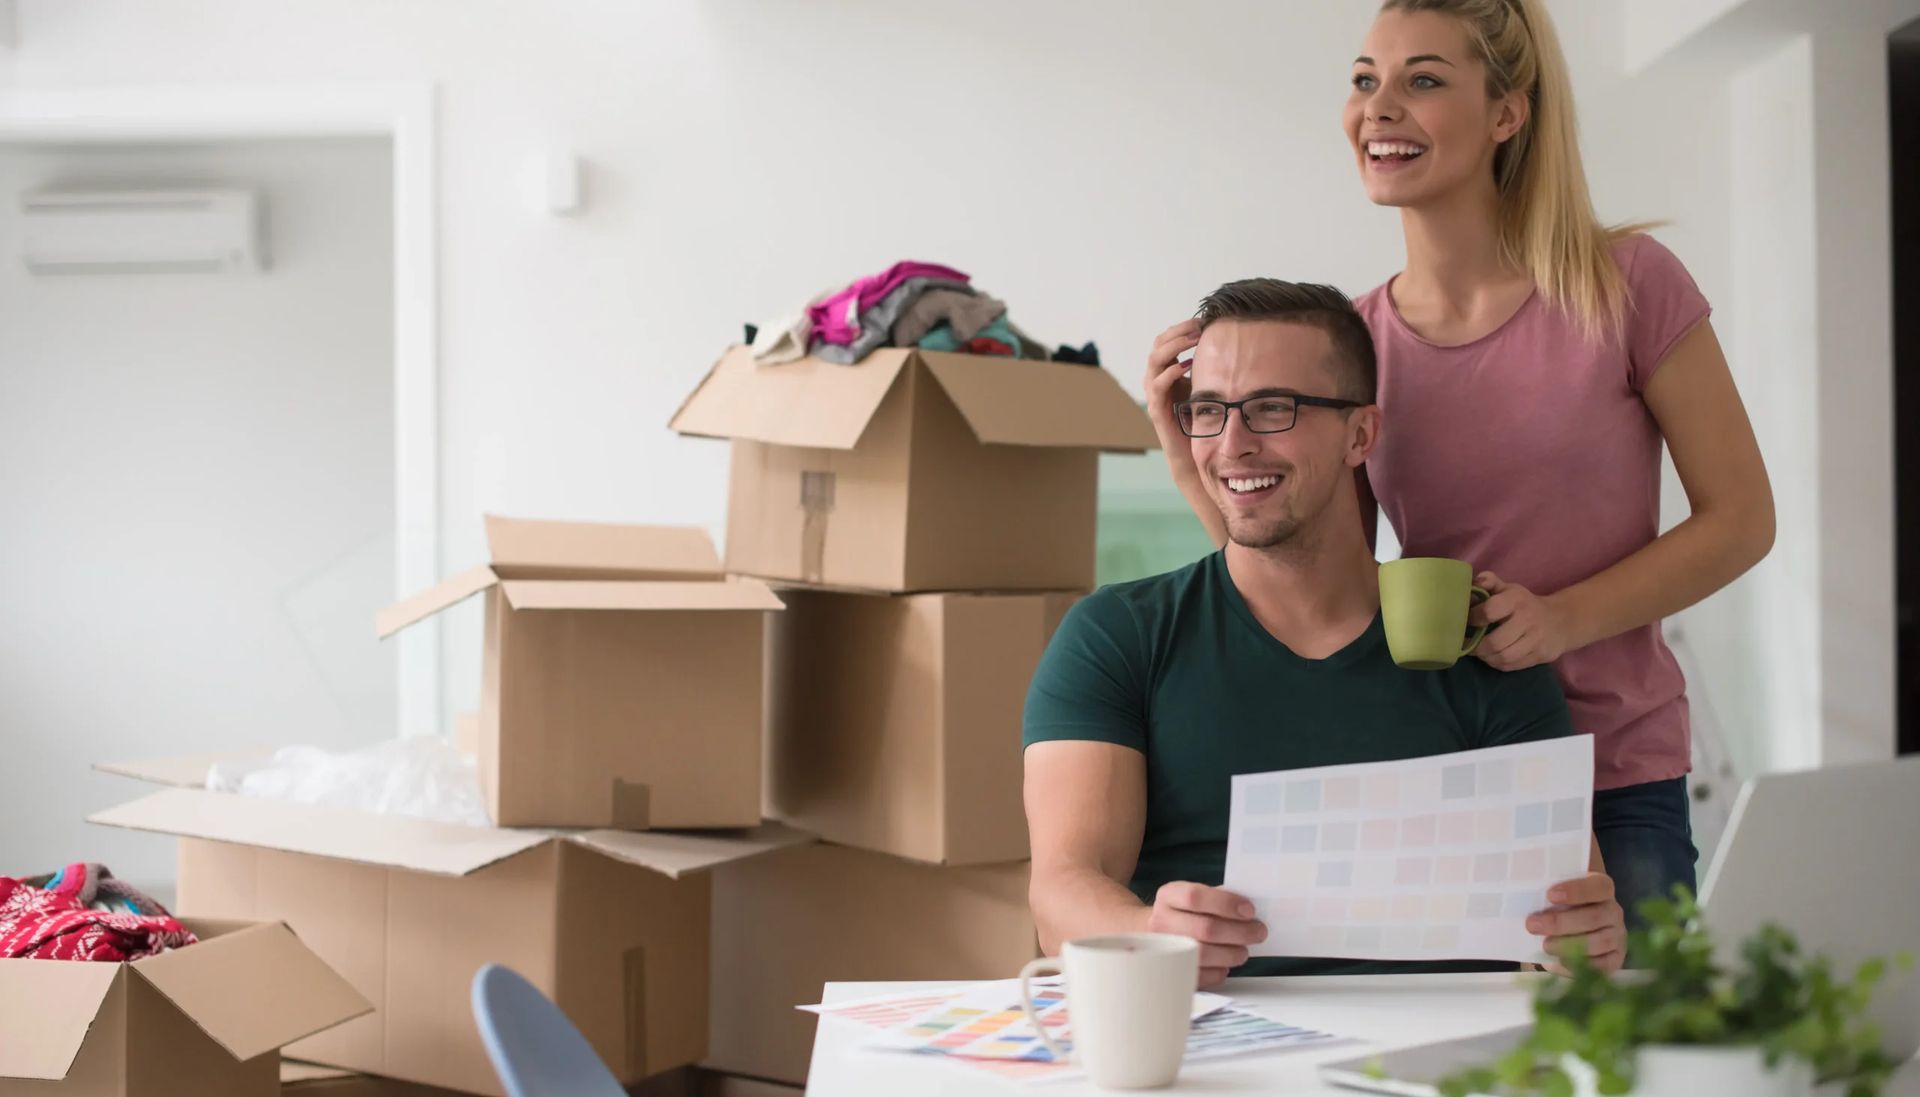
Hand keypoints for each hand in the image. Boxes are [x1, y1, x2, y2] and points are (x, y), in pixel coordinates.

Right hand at [1144, 320, 1201, 481]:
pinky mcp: (1157, 410)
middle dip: (1178, 332)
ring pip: (1154, 360)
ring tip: (1194, 339)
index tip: (1203, 320)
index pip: (1166, 340)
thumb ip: (1209, 368)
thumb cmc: (1201, 421)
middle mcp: (1156, 380)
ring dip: (1174, 346)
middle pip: (1158, 344)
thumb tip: (1231, 345)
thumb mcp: (1205, 387)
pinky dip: (1171, 371)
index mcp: (1166, 372)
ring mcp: (1154, 395)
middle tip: (1199, 326)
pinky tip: (1187, 364)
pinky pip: (1158, 385)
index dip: (1182, 327)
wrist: (1191, 456)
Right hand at [1146, 881, 1266, 988]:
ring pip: (1205, 954)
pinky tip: (1225, 963)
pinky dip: (1220, 971)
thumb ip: (1219, 897)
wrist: (1154, 935)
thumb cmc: (1186, 914)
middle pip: (1205, 928)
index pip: (1195, 896)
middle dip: (1240, 931)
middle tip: (1259, 931)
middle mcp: (1161, 921)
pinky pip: (1202, 976)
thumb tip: (1249, 910)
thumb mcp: (1195, 897)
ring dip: (1233, 953)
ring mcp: (1164, 949)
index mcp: (1168, 896)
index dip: (1225, 903)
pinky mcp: (1171, 972)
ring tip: (1243, 950)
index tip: (1250, 910)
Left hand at [1470, 571, 1574, 670]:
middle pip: (1495, 642)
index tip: (1467, 623)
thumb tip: (1475, 581)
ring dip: (1486, 658)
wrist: (1561, 620)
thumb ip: (1490, 582)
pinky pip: (1512, 666)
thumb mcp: (1509, 589)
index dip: (1474, 618)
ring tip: (1480, 652)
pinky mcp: (1540, 655)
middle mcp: (1528, 619)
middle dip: (1477, 647)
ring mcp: (1536, 639)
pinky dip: (1497, 664)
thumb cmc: (1524, 604)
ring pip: (1504, 657)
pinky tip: (1493, 658)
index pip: (1490, 610)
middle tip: (1469, 645)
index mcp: (1516, 599)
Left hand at [1529, 872, 1625, 974]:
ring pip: (1600, 942)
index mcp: (1602, 889)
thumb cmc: (1560, 907)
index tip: (1550, 895)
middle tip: (1532, 925)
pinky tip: (1560, 961)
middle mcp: (1614, 912)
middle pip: (1595, 917)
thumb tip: (1521, 896)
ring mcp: (1617, 936)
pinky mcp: (1616, 959)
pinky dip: (1581, 965)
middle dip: (1561, 922)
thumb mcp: (1554, 895)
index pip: (1598, 886)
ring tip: (1545, 946)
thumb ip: (1545, 893)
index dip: (1576, 890)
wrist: (1573, 930)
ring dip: (1569, 945)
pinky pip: (1603, 965)